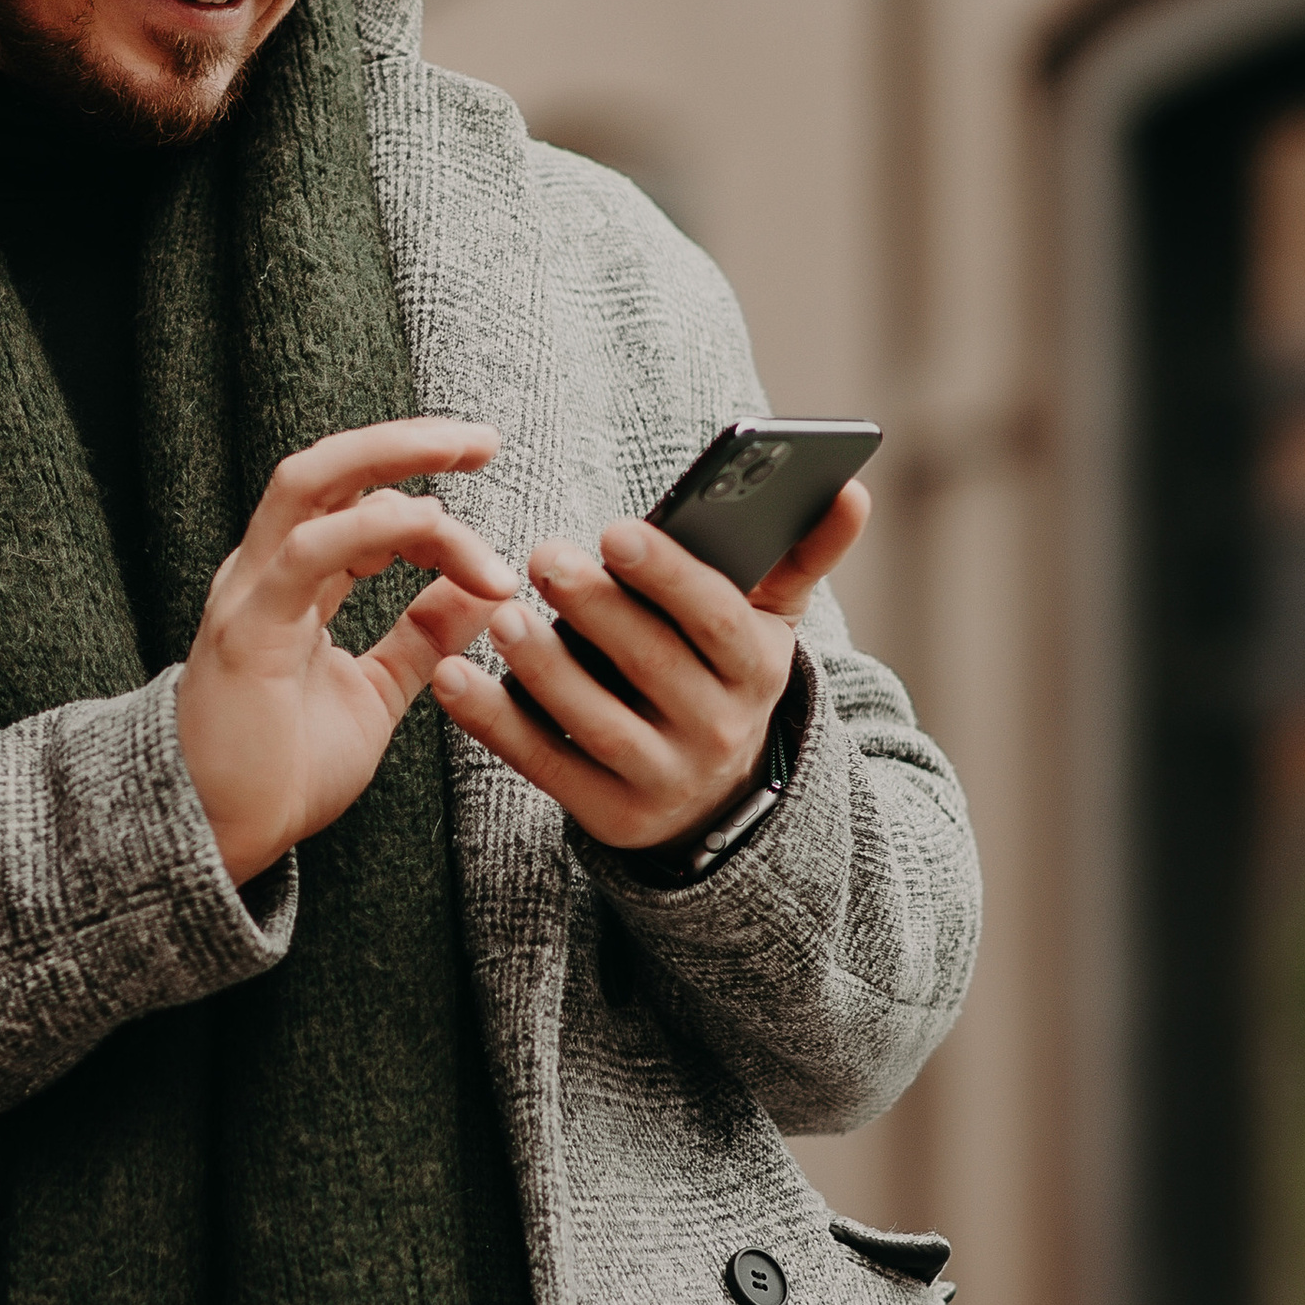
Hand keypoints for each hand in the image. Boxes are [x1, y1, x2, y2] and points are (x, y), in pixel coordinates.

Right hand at [177, 419, 517, 885]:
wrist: (219, 835)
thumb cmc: (284, 769)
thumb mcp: (375, 692)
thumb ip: (422, 638)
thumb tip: (485, 592)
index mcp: (289, 584)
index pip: (351, 504)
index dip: (418, 485)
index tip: (485, 481)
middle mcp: (264, 573)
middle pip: (324, 470)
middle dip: (403, 440)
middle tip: (481, 438)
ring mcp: (250, 595)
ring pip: (310, 486)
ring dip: (395, 462)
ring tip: (468, 460)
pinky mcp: (249, 631)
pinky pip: (308, 554)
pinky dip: (373, 528)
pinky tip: (435, 525)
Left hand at [429, 482, 869, 853]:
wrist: (714, 797)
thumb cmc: (722, 672)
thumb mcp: (769, 620)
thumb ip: (803, 553)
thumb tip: (854, 487)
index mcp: (757, 668)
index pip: (715, 618)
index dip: (667, 576)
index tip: (614, 530)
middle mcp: (718, 730)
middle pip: (651, 665)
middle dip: (595, 609)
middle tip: (542, 557)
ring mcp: (662, 781)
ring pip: (596, 721)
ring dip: (545, 668)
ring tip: (502, 618)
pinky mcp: (610, 817)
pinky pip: (544, 766)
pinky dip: (494, 724)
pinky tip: (450, 679)